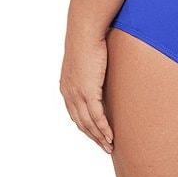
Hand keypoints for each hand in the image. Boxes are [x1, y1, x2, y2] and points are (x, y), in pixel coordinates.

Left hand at [59, 27, 113, 153]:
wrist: (85, 31)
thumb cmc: (87, 38)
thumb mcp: (86, 57)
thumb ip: (89, 67)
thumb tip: (99, 65)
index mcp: (66, 86)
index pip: (74, 113)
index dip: (85, 125)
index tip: (95, 134)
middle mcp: (69, 93)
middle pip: (80, 122)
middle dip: (92, 136)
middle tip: (103, 146)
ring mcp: (78, 94)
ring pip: (88, 123)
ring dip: (99, 137)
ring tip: (109, 146)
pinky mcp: (89, 92)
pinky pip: (97, 117)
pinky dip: (103, 129)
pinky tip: (110, 136)